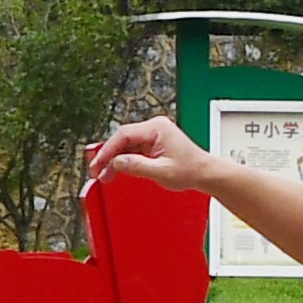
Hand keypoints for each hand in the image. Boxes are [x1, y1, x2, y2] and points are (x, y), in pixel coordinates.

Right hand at [87, 117, 222, 198]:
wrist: (205, 173)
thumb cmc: (191, 170)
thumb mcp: (161, 172)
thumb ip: (137, 166)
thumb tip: (116, 162)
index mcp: (157, 128)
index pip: (124, 135)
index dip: (108, 150)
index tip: (98, 163)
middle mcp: (154, 127)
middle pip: (122, 139)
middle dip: (108, 156)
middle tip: (96, 171)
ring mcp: (153, 134)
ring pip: (124, 144)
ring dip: (114, 160)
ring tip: (105, 175)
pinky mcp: (152, 142)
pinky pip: (131, 149)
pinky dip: (123, 160)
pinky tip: (116, 170)